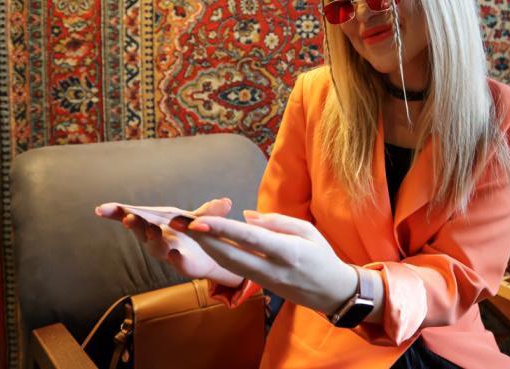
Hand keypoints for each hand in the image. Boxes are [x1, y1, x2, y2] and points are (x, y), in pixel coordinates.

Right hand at [95, 199, 243, 286]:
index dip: (116, 213)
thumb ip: (210, 210)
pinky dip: (176, 257)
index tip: (99, 209)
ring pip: (156, 247)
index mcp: (157, 222)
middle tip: (128, 217)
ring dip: (153, 238)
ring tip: (152, 229)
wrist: (214, 256)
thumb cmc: (196, 233)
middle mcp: (158, 238)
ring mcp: (169, 252)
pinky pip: (178, 262)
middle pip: (142, 231)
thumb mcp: (202, 218)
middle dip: (135, 225)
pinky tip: (175, 252)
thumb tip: (225, 201)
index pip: (135, 216)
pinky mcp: (183, 264)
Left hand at [177, 211, 357, 314]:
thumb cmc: (322, 256)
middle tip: (178, 222)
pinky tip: (204, 243)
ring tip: (184, 230)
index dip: (222, 230)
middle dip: (201, 239)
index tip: (199, 221)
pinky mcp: (260, 287)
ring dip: (204, 247)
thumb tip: (245, 217)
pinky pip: (234, 270)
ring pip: (227, 265)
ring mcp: (264, 282)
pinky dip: (217, 256)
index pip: (249, 239)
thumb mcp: (307, 231)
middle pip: (230, 255)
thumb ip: (276, 222)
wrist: (331, 292)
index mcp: (288, 251)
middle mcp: (272, 269)